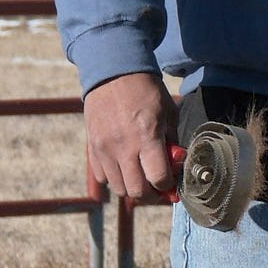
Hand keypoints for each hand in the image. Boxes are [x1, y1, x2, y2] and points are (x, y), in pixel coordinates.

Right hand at [82, 71, 177, 204]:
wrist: (113, 73)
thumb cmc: (146, 91)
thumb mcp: (168, 112)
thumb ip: (172, 141)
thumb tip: (176, 166)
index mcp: (147, 136)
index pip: (158, 178)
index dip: (168, 185)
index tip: (171, 182)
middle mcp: (123, 147)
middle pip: (137, 191)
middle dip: (151, 194)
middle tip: (157, 187)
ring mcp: (105, 150)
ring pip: (118, 188)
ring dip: (132, 188)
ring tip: (140, 176)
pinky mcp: (92, 149)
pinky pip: (102, 178)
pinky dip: (115, 178)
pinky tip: (123, 167)